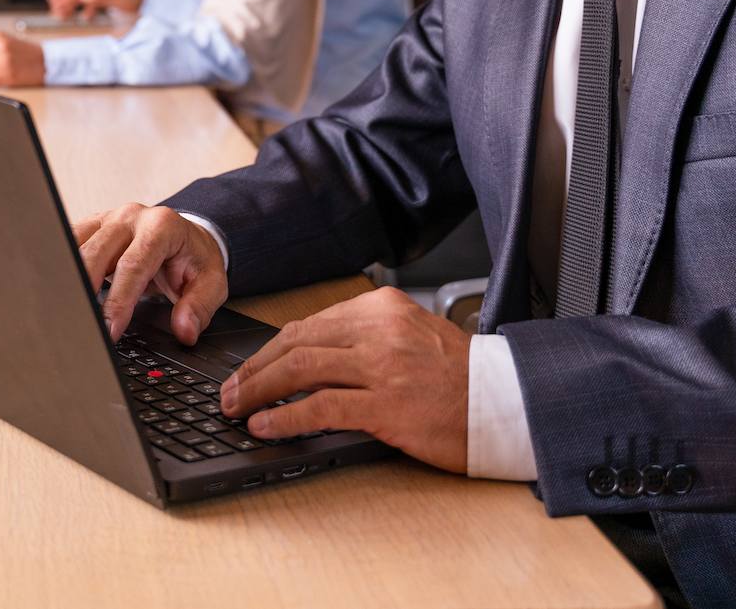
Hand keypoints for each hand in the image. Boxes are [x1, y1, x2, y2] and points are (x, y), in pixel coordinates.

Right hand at [71, 203, 227, 344]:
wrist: (186, 236)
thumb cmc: (194, 260)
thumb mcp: (212, 283)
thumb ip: (199, 307)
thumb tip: (184, 330)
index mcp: (161, 226)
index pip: (133, 265)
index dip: (119, 300)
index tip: (110, 329)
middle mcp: (131, 217)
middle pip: (96, 253)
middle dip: (86, 293)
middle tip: (84, 328)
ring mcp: (108, 218)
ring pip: (75, 247)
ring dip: (69, 280)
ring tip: (68, 313)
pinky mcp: (92, 225)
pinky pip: (68, 243)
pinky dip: (63, 267)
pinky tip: (60, 291)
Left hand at [219, 287, 470, 473]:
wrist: (505, 403)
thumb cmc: (460, 378)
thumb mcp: (412, 337)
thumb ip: (366, 339)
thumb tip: (308, 359)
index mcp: (384, 308)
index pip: (310, 324)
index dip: (271, 350)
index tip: (249, 369)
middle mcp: (380, 330)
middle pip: (297, 342)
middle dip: (254, 369)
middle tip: (230, 392)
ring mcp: (384, 366)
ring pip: (301, 369)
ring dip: (259, 391)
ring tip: (237, 409)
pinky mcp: (388, 406)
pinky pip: (321, 407)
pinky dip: (285, 417)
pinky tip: (265, 427)